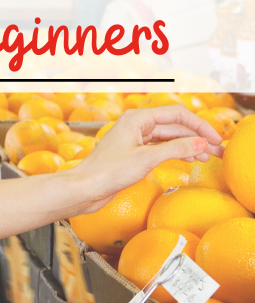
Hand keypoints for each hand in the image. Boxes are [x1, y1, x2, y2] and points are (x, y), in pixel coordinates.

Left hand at [71, 105, 222, 215]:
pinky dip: (176, 152)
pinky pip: (160, 147)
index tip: (214, 139)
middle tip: (216, 150)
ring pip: (168, 137)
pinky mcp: (134, 152)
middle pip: (174, 125)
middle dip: (196, 137)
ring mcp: (135, 138)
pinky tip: (189, 158)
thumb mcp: (146, 159)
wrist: (85, 188)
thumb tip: (201, 143)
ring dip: (188, 145)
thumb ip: (175, 149)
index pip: (176, 114)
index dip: (199, 125)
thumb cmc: (108, 172)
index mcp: (137, 118)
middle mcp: (136, 124)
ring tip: (207, 157)